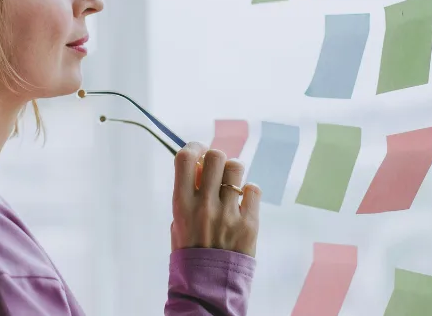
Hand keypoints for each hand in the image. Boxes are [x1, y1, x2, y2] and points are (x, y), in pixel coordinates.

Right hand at [170, 142, 260, 257]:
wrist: (209, 285)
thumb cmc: (191, 250)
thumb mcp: (178, 221)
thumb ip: (188, 193)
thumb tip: (202, 166)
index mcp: (182, 204)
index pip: (185, 158)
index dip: (193, 146)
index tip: (198, 150)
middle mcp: (204, 205)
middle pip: (215, 156)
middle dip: (216, 157)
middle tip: (216, 169)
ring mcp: (228, 213)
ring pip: (236, 168)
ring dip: (233, 172)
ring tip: (231, 185)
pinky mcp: (249, 223)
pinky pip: (253, 189)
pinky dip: (248, 192)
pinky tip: (242, 203)